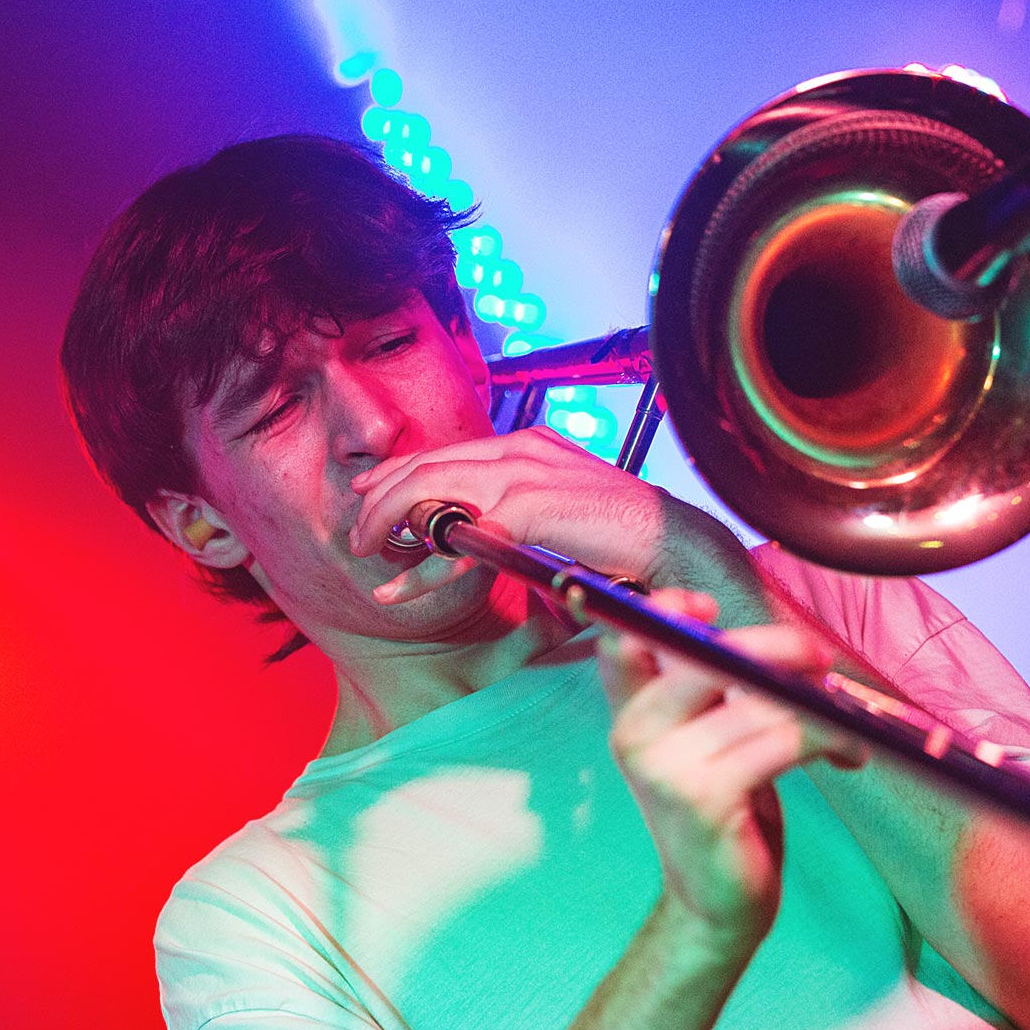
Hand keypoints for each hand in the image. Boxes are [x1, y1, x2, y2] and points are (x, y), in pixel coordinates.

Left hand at [347, 427, 675, 604]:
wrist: (672, 540)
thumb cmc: (621, 533)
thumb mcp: (561, 505)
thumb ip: (519, 506)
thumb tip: (479, 528)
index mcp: (528, 443)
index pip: (447, 450)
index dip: (399, 468)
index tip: (366, 487)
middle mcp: (520, 450)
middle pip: (428, 464)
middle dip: (382, 497)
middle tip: (357, 530)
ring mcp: (524, 475)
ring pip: (433, 489)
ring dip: (391, 521)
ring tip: (366, 551)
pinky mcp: (530, 509)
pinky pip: (462, 536)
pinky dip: (427, 566)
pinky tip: (404, 586)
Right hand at [598, 590, 866, 945]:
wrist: (714, 906)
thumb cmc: (723, 814)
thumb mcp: (707, 743)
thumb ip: (716, 691)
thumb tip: (782, 643)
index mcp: (631, 713)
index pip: (624, 638)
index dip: (666, 610)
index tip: (712, 612)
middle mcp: (635, 734)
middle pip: (702, 653)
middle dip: (774, 646)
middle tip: (820, 659)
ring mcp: (665, 766)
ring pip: (758, 699)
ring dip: (820, 707)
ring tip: (848, 730)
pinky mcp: (705, 798)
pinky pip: (783, 740)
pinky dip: (829, 740)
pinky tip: (846, 757)